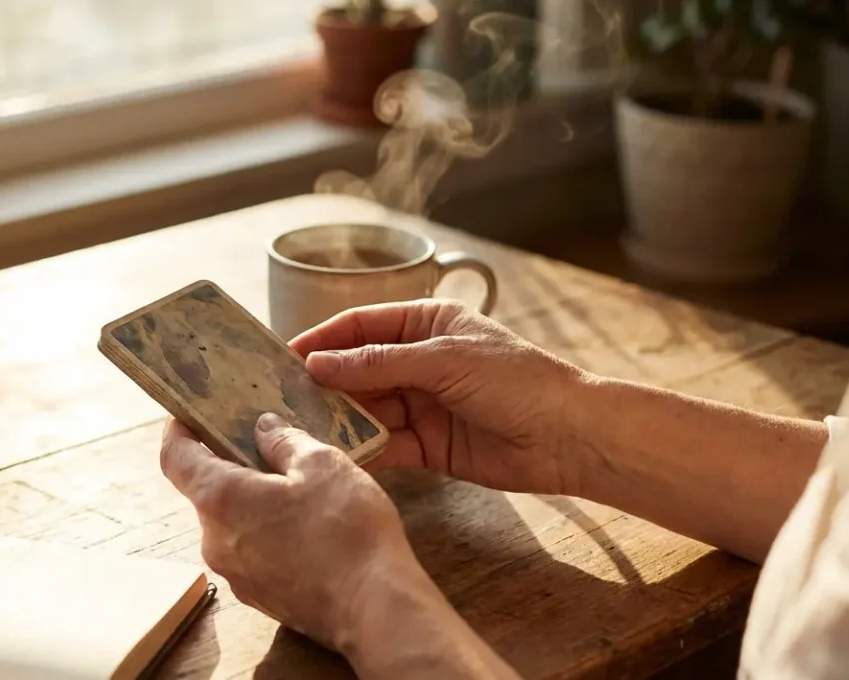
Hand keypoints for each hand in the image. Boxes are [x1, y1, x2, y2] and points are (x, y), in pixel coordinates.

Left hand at [159, 413, 426, 652]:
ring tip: (299, 489)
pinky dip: (268, 533)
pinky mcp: (258, 597)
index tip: (191, 416)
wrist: (375, 610)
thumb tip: (263, 429)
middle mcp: (215, 540)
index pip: (174, 457)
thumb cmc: (346, 530)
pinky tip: (308, 529)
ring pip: (233, 524)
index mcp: (220, 499)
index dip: (179, 431)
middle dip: (232, 466)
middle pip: (207, 491)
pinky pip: (252, 553)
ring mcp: (235, 574)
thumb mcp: (322, 464)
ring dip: (254, 502)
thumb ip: (284, 441)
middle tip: (269, 446)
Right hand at [290, 300, 589, 496]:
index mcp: (426, 324)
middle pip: (357, 369)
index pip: (361, 325)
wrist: (568, 438)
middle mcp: (419, 361)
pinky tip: (334, 456)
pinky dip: (361, 449)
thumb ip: (378, 364)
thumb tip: (319, 364)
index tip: (283, 356)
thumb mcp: (443, 360)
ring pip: (365, 409)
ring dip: (337, 419)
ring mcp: (422, 404)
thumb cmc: (517, 381)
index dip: (322, 339)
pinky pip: (383, 444)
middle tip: (279, 399)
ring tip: (298, 430)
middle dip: (322, 384)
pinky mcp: (427, 446)